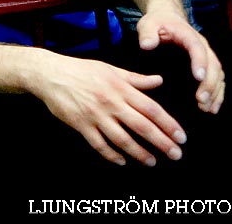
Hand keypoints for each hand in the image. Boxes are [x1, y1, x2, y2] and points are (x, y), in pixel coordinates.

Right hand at [32, 51, 186, 166]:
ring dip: (140, 153)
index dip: (169, 124)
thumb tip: (159, 80)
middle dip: (161, 142)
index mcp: (120, 87)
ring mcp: (95, 115)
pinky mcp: (80, 125)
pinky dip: (111, 154)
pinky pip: (99, 144)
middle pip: (142, 126)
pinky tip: (122, 161)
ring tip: (152, 161)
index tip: (181, 137)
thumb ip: (136, 79)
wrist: (49, 74)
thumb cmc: (81, 70)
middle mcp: (110, 102)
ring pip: (122, 139)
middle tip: (176, 155)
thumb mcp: (111, 69)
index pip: (151, 109)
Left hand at [135, 9, 224, 114]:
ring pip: (218, 74)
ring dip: (215, 92)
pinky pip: (217, 79)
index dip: (200, 62)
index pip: (197, 49)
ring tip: (207, 108)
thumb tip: (147, 45)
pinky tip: (212, 107)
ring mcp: (207, 55)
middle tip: (200, 100)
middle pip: (212, 65)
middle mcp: (202, 46)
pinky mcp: (207, 64)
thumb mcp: (148, 24)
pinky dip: (217, 93)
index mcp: (188, 35)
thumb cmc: (157, 22)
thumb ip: (147, 33)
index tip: (198, 77)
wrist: (168, 18)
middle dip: (209, 84)